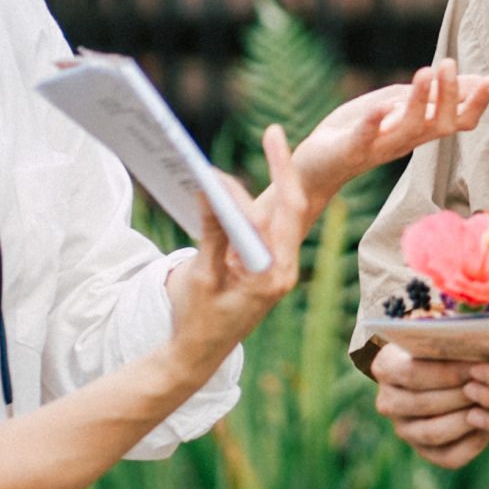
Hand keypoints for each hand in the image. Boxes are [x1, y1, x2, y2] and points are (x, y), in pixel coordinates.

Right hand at [165, 125, 307, 361]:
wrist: (197, 355)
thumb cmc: (198, 321)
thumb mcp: (201, 276)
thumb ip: (212, 236)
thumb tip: (211, 192)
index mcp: (274, 274)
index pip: (280, 214)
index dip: (271, 176)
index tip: (264, 143)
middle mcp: (284, 269)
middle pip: (290, 208)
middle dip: (282, 169)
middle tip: (273, 132)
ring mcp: (278, 268)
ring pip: (281, 216)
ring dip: (272, 183)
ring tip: (267, 147)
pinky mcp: (267, 267)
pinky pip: (268, 227)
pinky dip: (255, 204)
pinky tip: (242, 185)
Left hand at [292, 60, 488, 219]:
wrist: (317, 167)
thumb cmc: (361, 130)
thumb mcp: (398, 106)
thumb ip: (431, 95)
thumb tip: (474, 79)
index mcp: (420, 130)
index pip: (459, 120)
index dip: (477, 102)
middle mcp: (407, 140)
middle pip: (441, 125)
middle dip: (450, 96)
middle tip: (449, 64)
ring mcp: (380, 146)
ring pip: (409, 129)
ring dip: (419, 102)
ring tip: (425, 72)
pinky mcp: (351, 149)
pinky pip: (366, 138)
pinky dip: (375, 123)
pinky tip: (382, 107)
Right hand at [369, 343, 488, 468]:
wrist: (449, 372)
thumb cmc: (451, 346)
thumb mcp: (447, 334)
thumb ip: (457, 335)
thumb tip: (483, 340)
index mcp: (385, 367)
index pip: (412, 373)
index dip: (447, 371)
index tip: (479, 364)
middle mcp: (388, 402)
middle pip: (423, 403)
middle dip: (461, 394)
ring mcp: (405, 430)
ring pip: (434, 432)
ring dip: (467, 419)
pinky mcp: (425, 452)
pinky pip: (449, 456)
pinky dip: (473, 442)